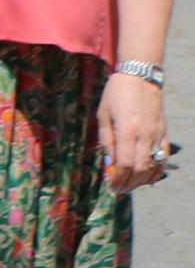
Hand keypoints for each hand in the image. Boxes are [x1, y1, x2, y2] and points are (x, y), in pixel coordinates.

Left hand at [103, 71, 171, 191]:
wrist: (141, 77)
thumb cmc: (116, 94)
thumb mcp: (103, 115)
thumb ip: (107, 140)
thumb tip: (109, 163)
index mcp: (128, 130)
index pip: (126, 163)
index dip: (119, 179)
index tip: (111, 187)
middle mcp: (145, 135)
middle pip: (141, 168)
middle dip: (130, 183)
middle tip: (119, 190)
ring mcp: (157, 134)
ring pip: (154, 165)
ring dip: (142, 180)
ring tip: (130, 186)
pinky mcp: (164, 133)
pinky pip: (164, 156)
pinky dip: (157, 170)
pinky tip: (148, 178)